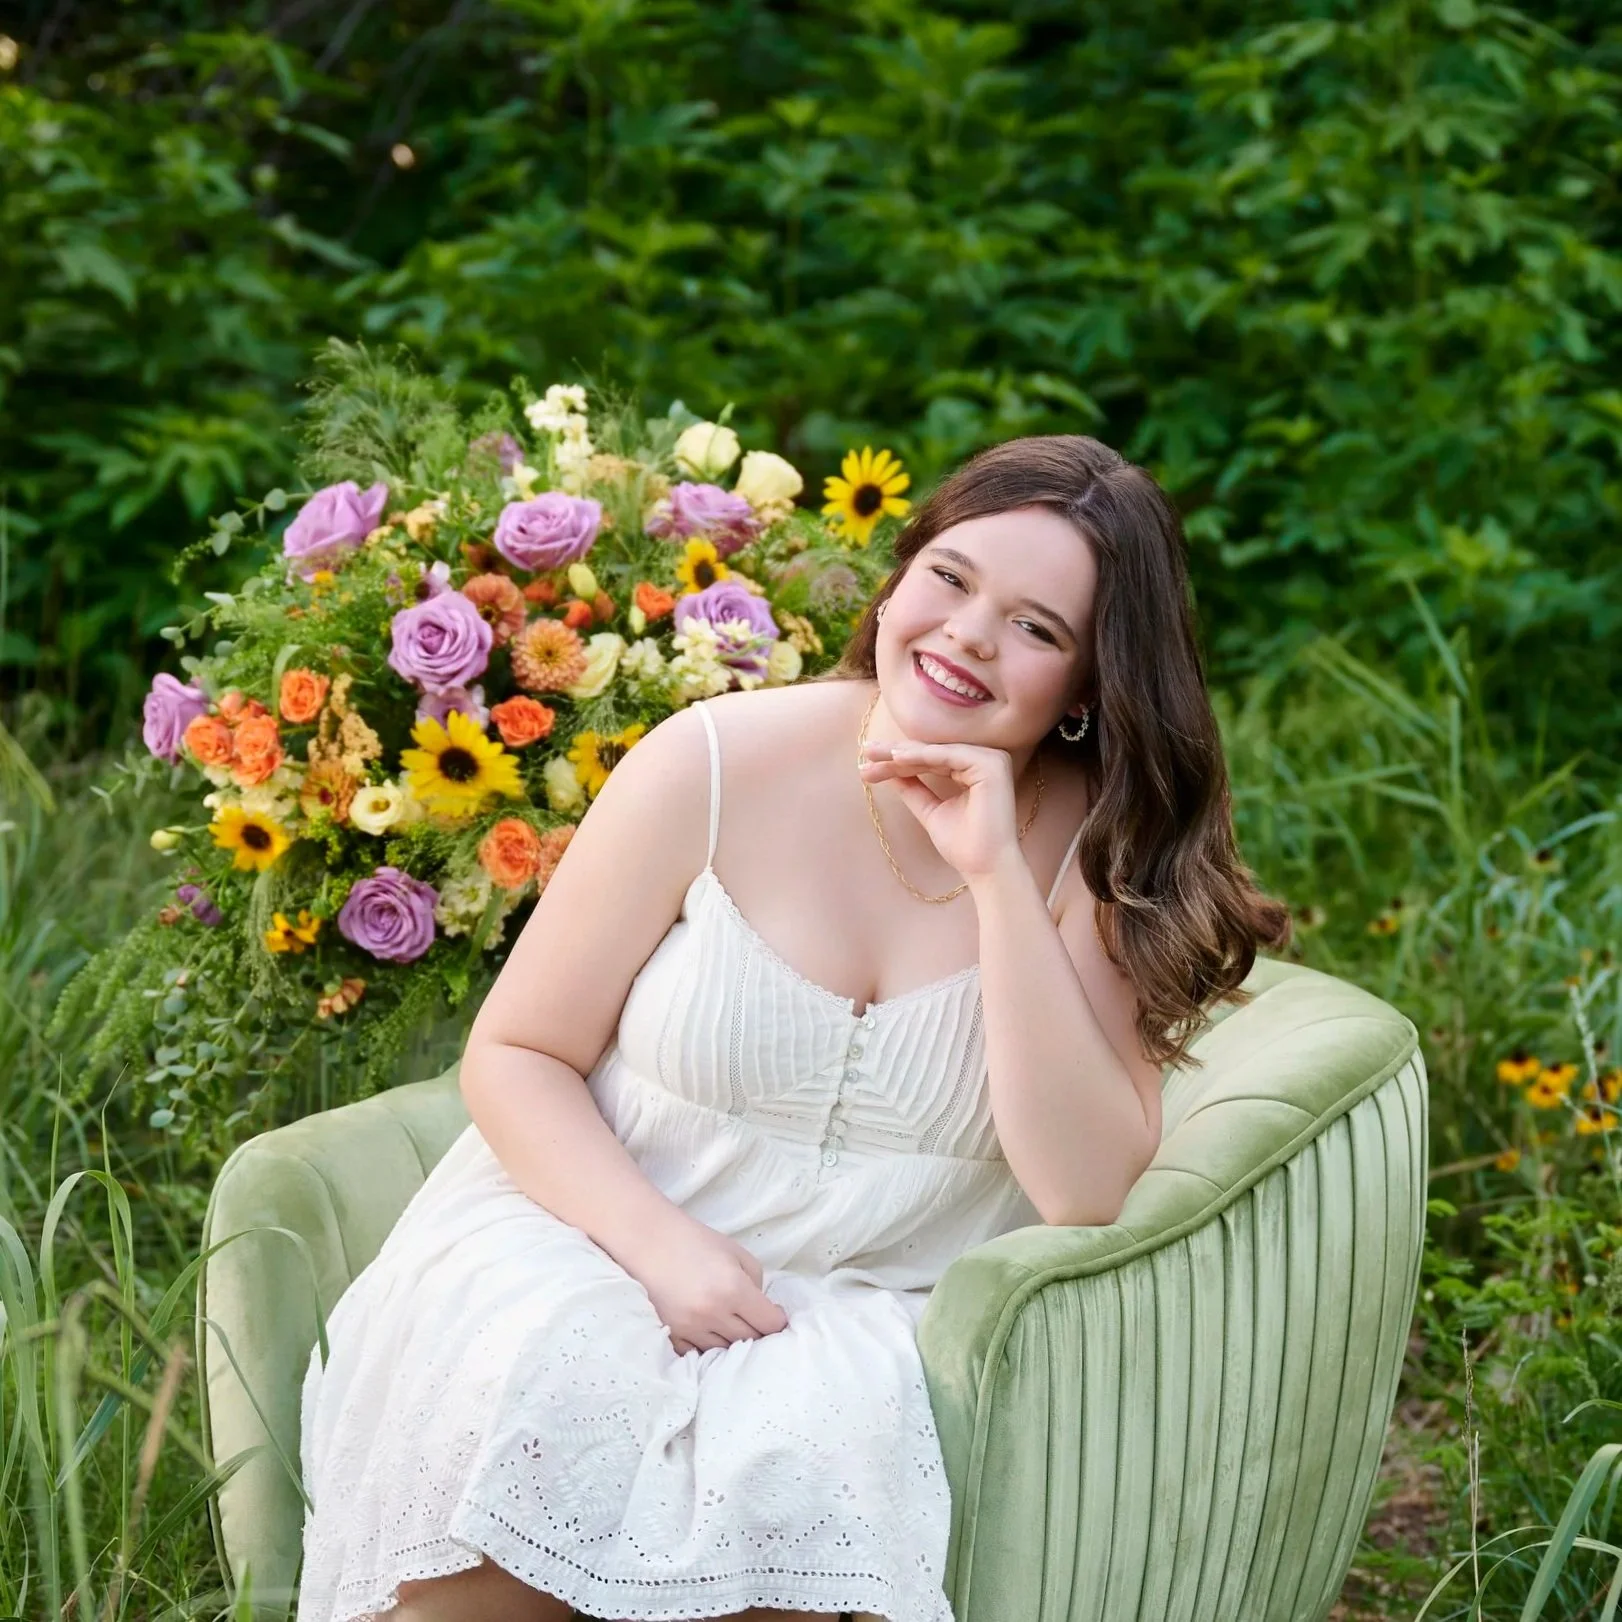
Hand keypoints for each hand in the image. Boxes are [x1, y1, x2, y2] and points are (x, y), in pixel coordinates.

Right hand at [613, 1211, 789, 1354]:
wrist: (649, 1241)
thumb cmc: (695, 1241)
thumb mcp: (736, 1252)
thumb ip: (757, 1282)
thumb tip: (763, 1308)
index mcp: (733, 1289)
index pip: (770, 1324)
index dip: (778, 1321)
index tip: (775, 1315)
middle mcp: (713, 1313)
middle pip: (750, 1340)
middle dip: (758, 1331)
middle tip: (756, 1320)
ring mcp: (690, 1327)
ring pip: (725, 1350)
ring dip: (733, 1340)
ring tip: (732, 1325)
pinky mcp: (671, 1335)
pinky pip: (699, 1353)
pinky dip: (708, 1345)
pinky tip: (710, 1331)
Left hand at [859, 737, 1025, 882]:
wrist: (986, 869)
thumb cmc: (964, 846)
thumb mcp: (931, 811)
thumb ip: (914, 789)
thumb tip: (889, 771)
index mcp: (975, 770)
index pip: (930, 760)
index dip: (897, 763)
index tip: (867, 766)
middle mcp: (987, 760)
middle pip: (932, 753)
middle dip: (895, 753)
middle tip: (865, 751)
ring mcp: (993, 760)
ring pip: (936, 752)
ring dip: (903, 753)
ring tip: (874, 755)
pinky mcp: (992, 765)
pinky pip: (948, 756)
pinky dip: (922, 756)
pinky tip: (896, 758)